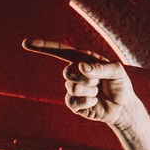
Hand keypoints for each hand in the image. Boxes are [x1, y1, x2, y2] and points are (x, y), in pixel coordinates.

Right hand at [23, 38, 140, 126]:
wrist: (123, 106)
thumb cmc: (120, 85)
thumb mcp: (117, 71)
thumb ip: (100, 67)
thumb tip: (81, 67)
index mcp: (82, 59)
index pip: (60, 51)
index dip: (43, 47)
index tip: (27, 43)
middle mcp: (75, 72)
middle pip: (67, 72)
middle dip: (88, 79)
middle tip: (100, 82)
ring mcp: (72, 88)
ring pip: (72, 87)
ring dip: (90, 90)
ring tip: (98, 92)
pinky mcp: (73, 103)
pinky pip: (72, 101)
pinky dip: (87, 102)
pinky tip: (94, 101)